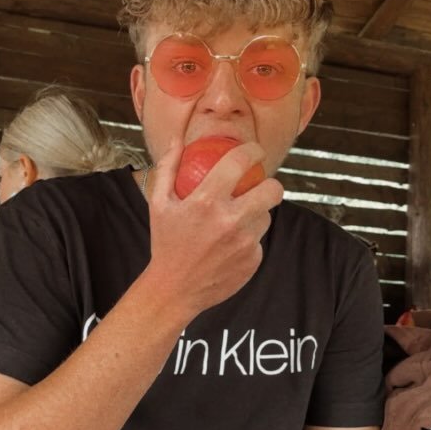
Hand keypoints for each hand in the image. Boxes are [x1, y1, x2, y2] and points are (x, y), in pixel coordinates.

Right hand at [144, 138, 283, 317]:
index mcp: (206, 202)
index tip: (255, 151)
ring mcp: (245, 243)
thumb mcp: (158, 204)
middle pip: (272, 190)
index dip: (254, 150)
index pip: (240, 162)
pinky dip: (249, 239)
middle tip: (260, 185)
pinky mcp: (253, 260)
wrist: (174, 290)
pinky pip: (259, 241)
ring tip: (239, 218)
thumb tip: (178, 138)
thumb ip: (168, 167)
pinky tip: (233, 243)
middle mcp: (230, 221)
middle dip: (271, 183)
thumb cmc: (165, 243)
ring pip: (267, 216)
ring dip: (257, 213)